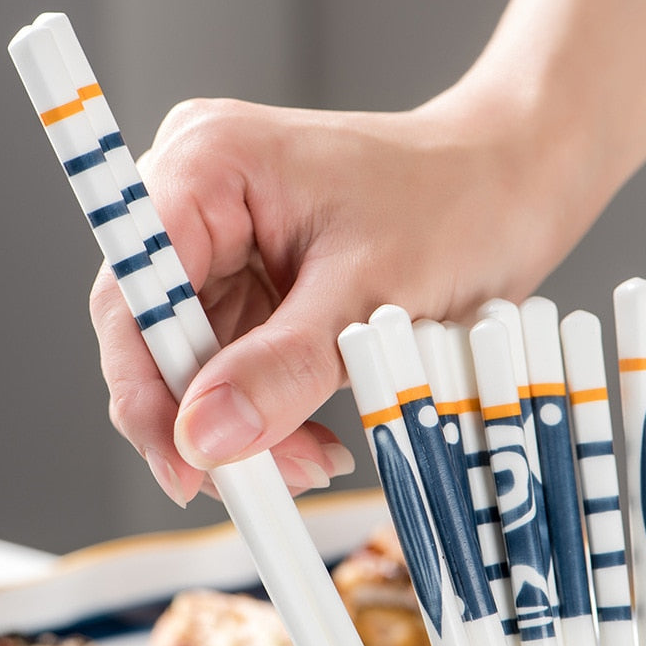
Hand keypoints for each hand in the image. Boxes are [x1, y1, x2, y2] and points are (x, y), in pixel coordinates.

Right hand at [89, 94, 569, 504]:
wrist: (510, 191)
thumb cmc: (456, 204)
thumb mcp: (367, 293)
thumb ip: (281, 367)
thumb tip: (203, 439)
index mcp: (208, 165)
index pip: (135, 290)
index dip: (146, 385)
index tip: (183, 464)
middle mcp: (203, 201)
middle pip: (156, 333)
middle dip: (204, 416)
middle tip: (255, 480)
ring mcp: (230, 245)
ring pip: (198, 361)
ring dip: (243, 424)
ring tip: (310, 461)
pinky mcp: (260, 282)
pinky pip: (237, 363)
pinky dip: (267, 410)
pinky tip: (312, 438)